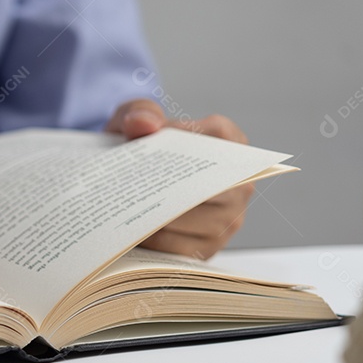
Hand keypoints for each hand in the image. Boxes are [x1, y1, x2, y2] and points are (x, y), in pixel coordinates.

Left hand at [104, 99, 254, 258]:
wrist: (135, 179)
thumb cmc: (140, 145)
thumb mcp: (134, 119)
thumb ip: (138, 112)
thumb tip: (143, 124)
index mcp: (228, 142)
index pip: (218, 136)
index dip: (183, 138)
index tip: (146, 139)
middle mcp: (240, 183)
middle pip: (209, 186)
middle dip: (167, 187)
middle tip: (130, 187)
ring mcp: (229, 219)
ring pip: (196, 221)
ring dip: (158, 218)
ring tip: (122, 211)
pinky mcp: (209, 248)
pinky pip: (182, 249)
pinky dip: (152, 242)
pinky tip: (126, 233)